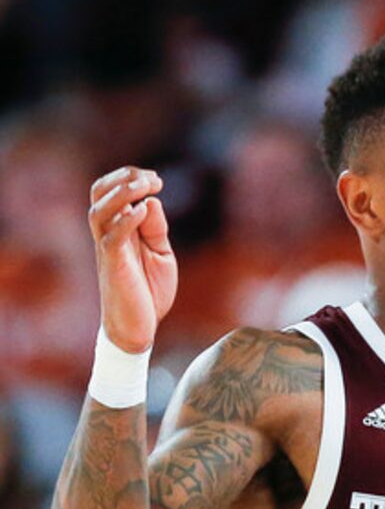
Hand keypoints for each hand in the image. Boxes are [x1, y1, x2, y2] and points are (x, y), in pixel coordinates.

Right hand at [88, 167, 177, 353]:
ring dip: (121, 193)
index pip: (114, 192)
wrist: (137, 330)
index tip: (157, 180)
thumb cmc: (148, 294)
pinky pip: (111, 236)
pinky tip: (143, 210)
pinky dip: (126, 220)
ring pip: (100, 210)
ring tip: (144, 186)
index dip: (131, 179)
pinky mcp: (112, 265)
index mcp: (119, 229)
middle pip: (100, 192)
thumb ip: (156, 230)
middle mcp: (108, 234)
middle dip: (123, 178)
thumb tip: (151, 202)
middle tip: (152, 178)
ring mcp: (107, 248)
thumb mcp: (161, 256)